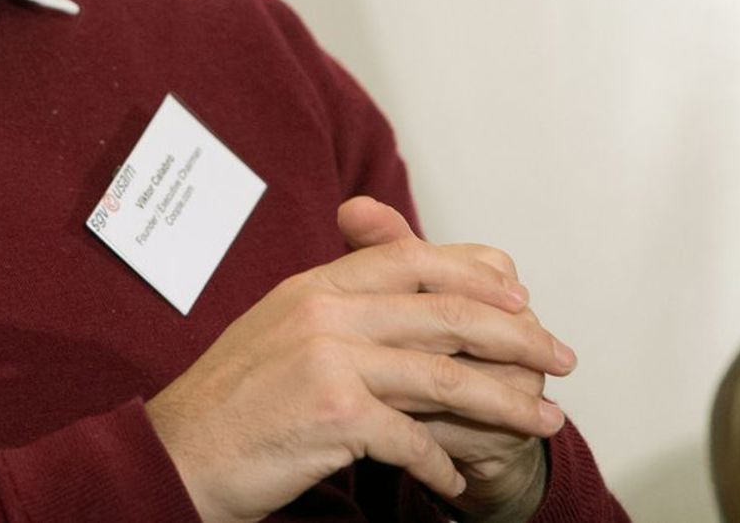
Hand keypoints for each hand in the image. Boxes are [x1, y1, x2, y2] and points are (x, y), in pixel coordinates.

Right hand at [144, 198, 574, 522]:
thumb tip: (400, 309)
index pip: (411, 258)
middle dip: (518, 336)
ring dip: (506, 403)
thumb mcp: (278, 332)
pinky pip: (413, 438)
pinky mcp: (334, 414)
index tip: (520, 296)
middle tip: (561, 357)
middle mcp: (324, 310)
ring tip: (545, 422)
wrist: (177, 451)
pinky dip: (442, 464)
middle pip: (447, 312)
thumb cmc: (227, 403)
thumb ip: (335, 312)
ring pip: (446, 375)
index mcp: (313, 284)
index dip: (475, 274)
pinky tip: (456, 481)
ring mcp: (329, 359)